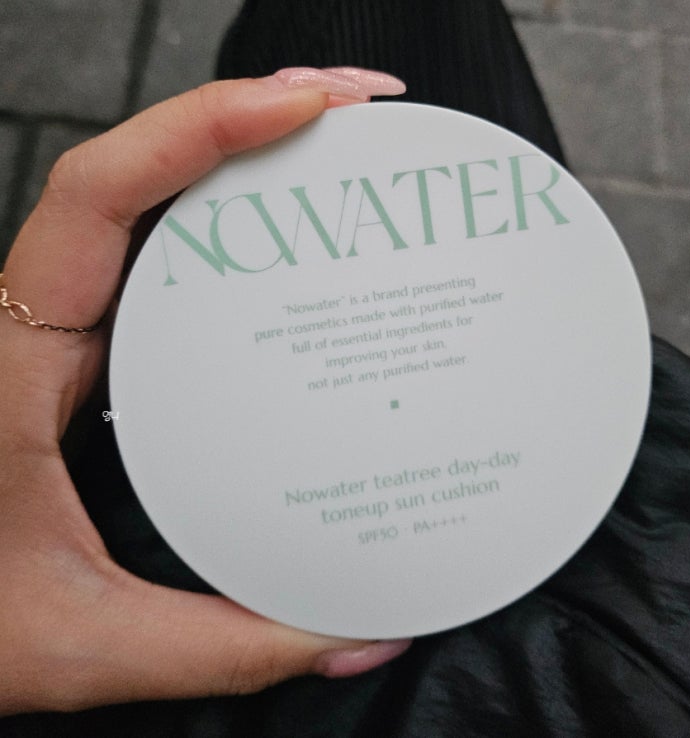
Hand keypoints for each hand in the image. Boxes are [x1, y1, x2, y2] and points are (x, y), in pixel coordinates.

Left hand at [0, 68, 407, 715]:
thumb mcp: (80, 642)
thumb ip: (226, 645)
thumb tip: (357, 636)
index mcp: (13, 361)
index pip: (100, 196)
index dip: (203, 127)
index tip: (304, 104)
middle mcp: (38, 323)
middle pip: (142, 174)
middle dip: (251, 118)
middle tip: (353, 116)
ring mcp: (65, 331)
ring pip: (152, 211)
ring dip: (240, 165)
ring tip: (335, 157)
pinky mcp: (88, 354)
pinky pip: (162, 268)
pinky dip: (227, 235)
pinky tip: (289, 250)